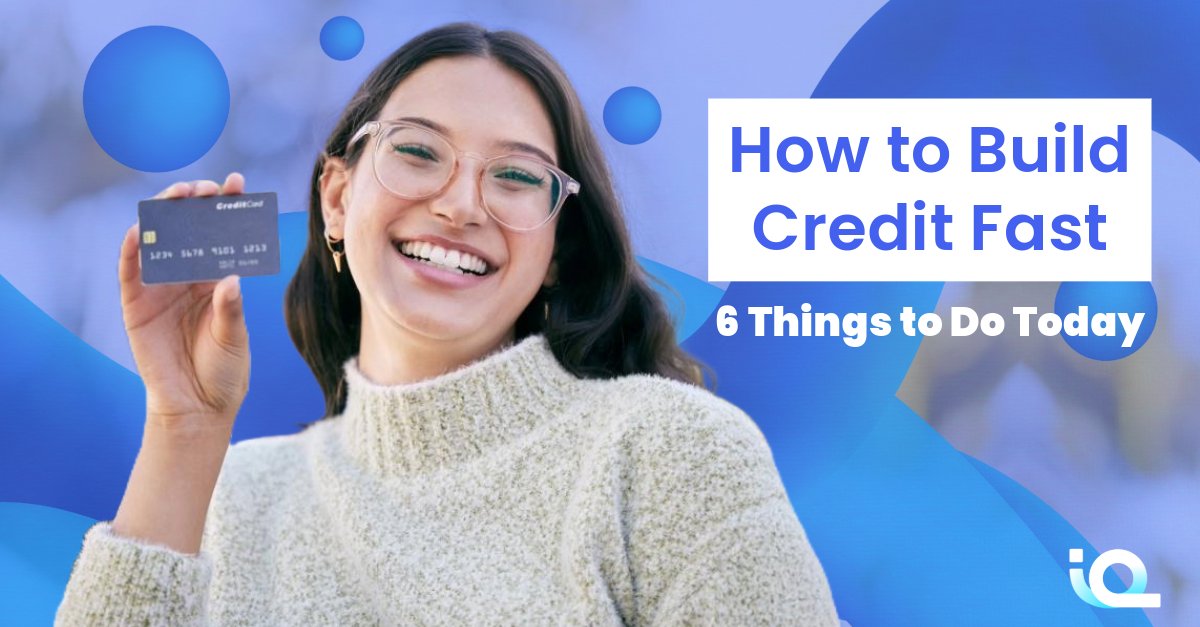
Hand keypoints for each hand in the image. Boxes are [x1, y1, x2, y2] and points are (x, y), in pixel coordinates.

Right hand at [119, 173, 250, 436]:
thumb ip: (230, 309)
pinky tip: (139, 230)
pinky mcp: (137, 305)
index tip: (238, 184)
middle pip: (188, 229)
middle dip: (196, 202)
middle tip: (208, 188)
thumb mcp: (233, 338)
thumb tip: (231, 279)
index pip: (221, 235)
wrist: (197, 407)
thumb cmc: (223, 372)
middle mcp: (188, 278)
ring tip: (179, 196)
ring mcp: (161, 289)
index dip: (227, 207)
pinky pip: (130, 272)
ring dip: (166, 214)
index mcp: (217, 280)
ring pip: (159, 241)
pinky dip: (132, 250)